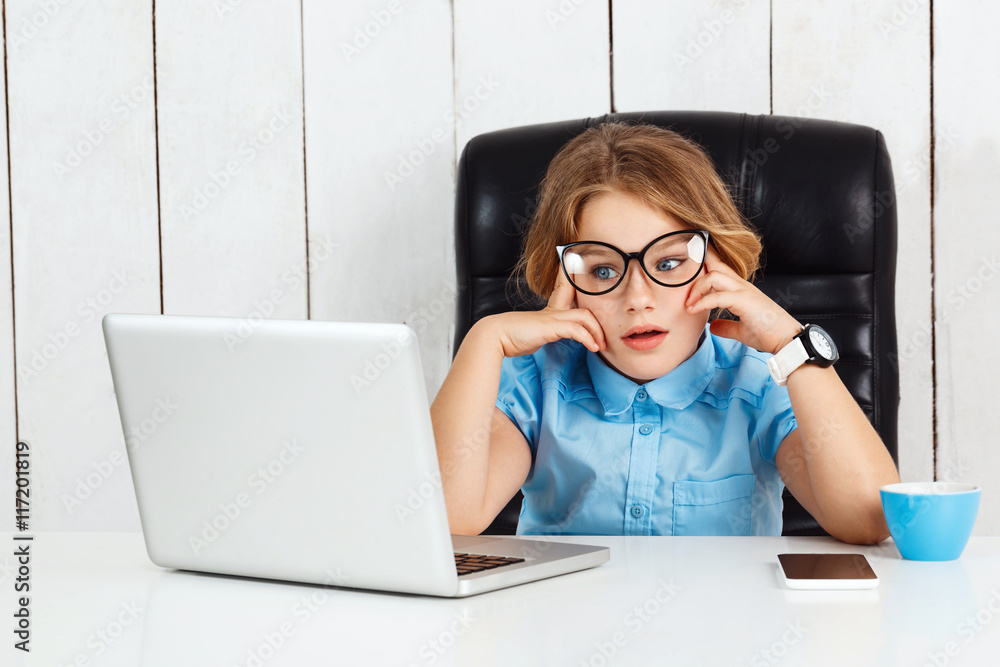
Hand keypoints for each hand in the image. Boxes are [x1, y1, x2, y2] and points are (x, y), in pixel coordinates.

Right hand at [484, 271, 606, 357]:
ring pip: (584, 316)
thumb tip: (547, 338)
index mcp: (548, 311)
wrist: (495, 336)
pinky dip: (588, 338)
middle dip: (595, 310)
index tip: (578, 263)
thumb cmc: (511, 337)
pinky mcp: (551, 326)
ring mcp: (552, 317)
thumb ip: (545, 333)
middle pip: (581, 301)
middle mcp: (552, 310)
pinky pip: (577, 329)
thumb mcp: (534, 334)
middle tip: (604, 332)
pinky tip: (592, 348)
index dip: (572, 276)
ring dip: (597, 331)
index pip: (564, 288)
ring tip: (601, 345)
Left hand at [684, 248, 801, 354]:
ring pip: (714, 276)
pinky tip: (693, 310)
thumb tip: (713, 327)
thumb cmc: (769, 334)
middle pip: (715, 264)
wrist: (786, 341)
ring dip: (697, 288)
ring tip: (688, 304)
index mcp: (741, 289)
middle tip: (681, 287)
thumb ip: (726, 326)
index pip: (720, 268)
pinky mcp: (745, 301)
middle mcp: (742, 285)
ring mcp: (744, 291)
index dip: (704, 263)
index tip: (687, 265)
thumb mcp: (742, 330)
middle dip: (695, 268)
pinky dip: (702, 302)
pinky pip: (718, 296)